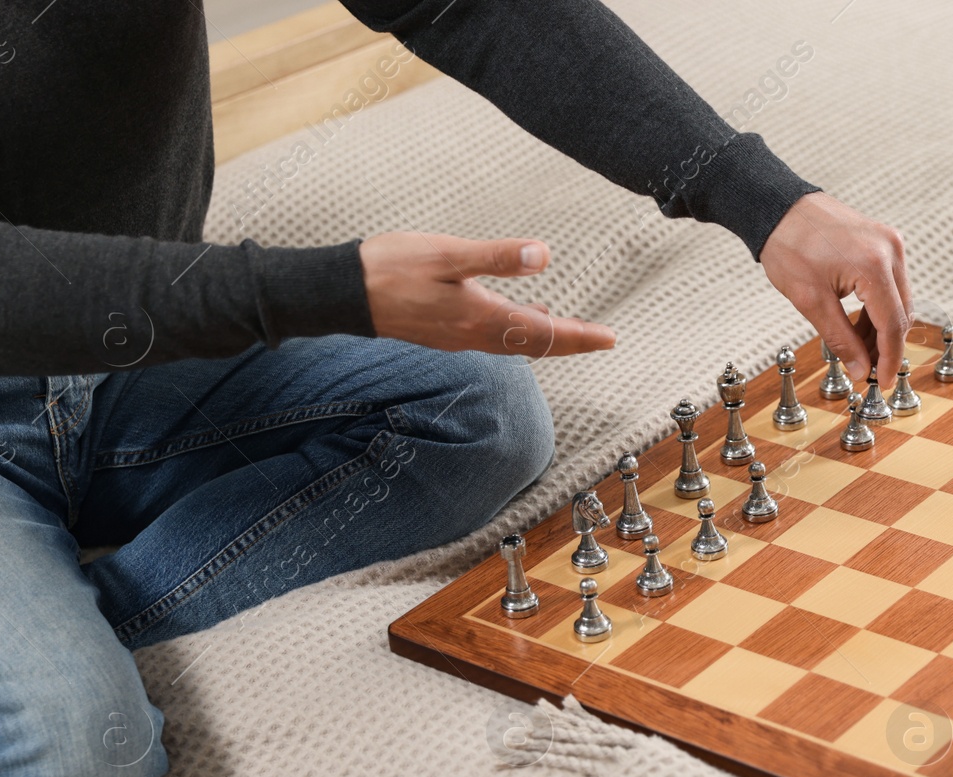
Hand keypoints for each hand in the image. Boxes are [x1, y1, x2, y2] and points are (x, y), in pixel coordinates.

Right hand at [359, 232, 615, 356]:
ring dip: (544, 338)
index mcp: (481, 318)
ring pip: (514, 342)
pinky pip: (493, 336)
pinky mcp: (444, 331)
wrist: (342, 293)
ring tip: (571, 330)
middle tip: (603, 340)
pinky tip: (522, 317)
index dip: (579, 336)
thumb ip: (496, 257)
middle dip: (570, 341)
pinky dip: (516, 331)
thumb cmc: (392, 268)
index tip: (610, 339)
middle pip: (534, 345)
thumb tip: (543, 256)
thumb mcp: (448, 255)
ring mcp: (458, 336)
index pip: (543, 334)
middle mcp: (474, 335)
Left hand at [759, 192, 912, 388]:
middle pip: (902, 313)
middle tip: (866, 369)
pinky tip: (858, 322)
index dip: (890, 358)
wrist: (779, 208)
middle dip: (886, 345)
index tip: (882, 382)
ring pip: (898, 300)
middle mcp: (890, 251)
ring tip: (858, 348)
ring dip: (882, 328)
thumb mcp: (811, 301)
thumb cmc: (789, 246)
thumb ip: (841, 339)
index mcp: (874, 266)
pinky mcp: (883, 241)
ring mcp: (890, 243)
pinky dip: (878, 307)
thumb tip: (862, 370)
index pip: (893, 325)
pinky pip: (890, 283)